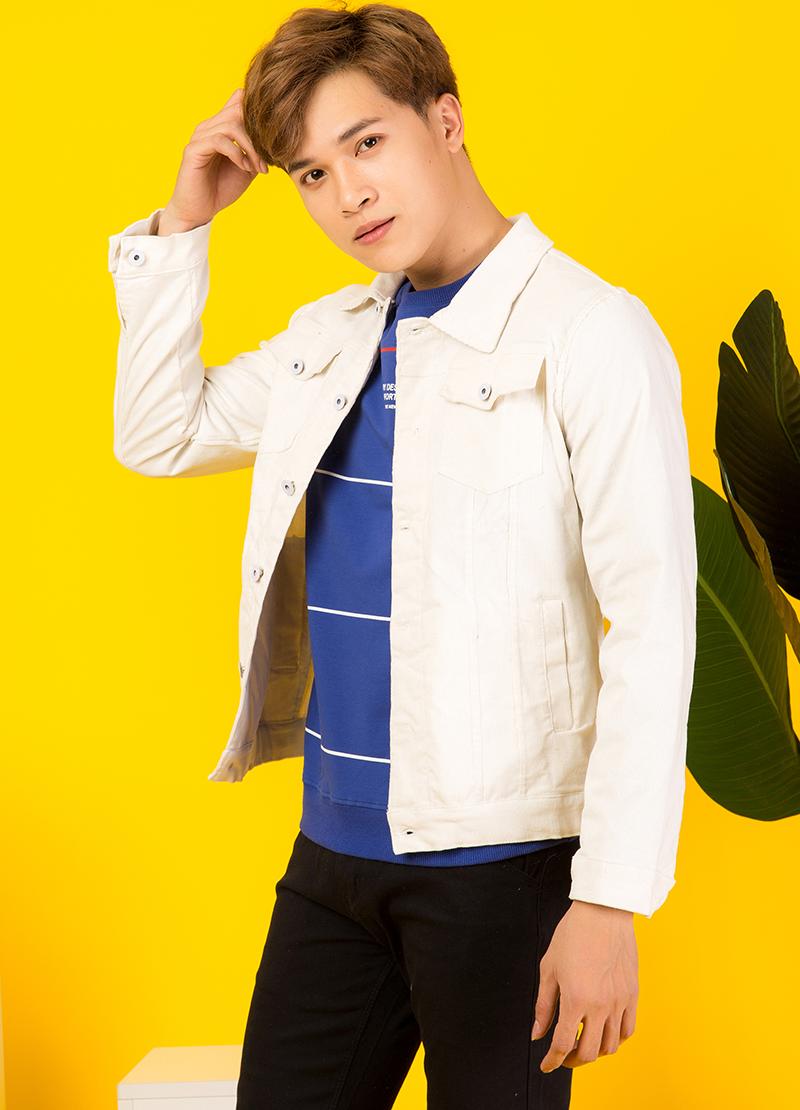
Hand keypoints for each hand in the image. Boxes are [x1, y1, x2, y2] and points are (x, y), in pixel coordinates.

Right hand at [161, 88, 267, 232]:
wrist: (200, 210)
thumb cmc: (222, 188)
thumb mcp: (248, 167)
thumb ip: (257, 150)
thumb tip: (276, 139)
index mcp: (221, 127)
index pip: (239, 101)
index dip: (258, 116)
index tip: (271, 142)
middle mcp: (209, 126)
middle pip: (238, 109)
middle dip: (257, 135)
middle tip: (265, 160)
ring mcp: (200, 136)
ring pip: (231, 124)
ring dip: (250, 147)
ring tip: (255, 167)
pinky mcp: (193, 150)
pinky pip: (219, 140)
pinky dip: (237, 153)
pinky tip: (243, 167)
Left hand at [531, 899, 638, 1071]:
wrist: (603, 912)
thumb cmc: (573, 934)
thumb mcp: (549, 968)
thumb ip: (543, 1005)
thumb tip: (537, 1033)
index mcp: (575, 999)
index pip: (562, 1044)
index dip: (552, 1060)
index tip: (546, 1065)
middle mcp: (600, 1006)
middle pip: (588, 1053)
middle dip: (572, 1061)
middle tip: (563, 1056)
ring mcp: (619, 1002)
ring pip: (610, 1046)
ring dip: (594, 1052)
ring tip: (582, 1043)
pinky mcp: (633, 995)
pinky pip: (628, 1030)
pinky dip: (616, 1040)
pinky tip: (604, 1033)